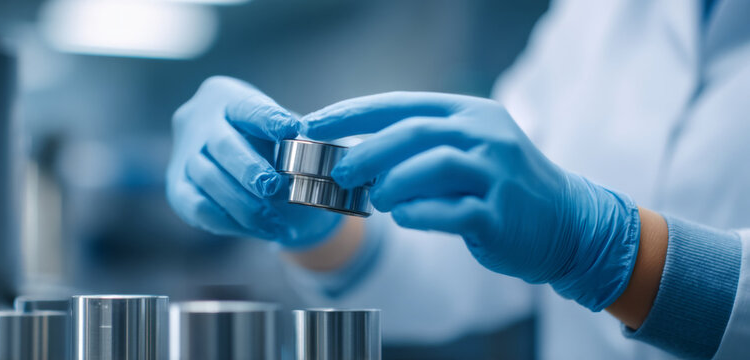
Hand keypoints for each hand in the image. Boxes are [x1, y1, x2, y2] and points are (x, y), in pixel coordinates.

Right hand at [166, 76, 340, 247]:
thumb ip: (289, 138)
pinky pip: (198, 207)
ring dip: (245, 205)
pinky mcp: (177, 187)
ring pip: (209, 179)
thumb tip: (309, 149)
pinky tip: (255, 230)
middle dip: (250, 170)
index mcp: (226, 96)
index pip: (248, 107)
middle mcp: (198, 121)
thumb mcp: (278, 128)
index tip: (292, 130)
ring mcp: (183, 154)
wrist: (235, 162)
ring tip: (275, 224)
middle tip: (275, 189)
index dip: (269, 119)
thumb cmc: (265, 140)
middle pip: (223, 145)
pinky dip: (228, 221)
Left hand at [300, 92, 639, 310]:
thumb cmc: (501, 187)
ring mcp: (495, 173)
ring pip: (432, 166)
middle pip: (413, 133)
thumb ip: (418, 149)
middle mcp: (483, 135)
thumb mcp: (466, 151)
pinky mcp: (499, 212)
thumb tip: (356, 157)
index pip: (399, 105)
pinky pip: (450, 211)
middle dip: (365, 151)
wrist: (567, 222)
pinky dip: (417, 214)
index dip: (351, 114)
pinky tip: (404, 217)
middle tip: (338, 171)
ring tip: (376, 200)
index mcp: (468, 113)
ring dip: (392, 184)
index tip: (313, 126)